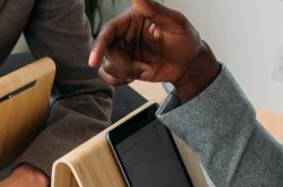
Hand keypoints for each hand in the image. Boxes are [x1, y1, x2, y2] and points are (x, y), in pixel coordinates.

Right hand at [88, 0, 220, 101]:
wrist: (189, 64)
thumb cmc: (186, 40)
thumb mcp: (176, 22)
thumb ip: (155, 9)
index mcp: (132, 19)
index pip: (108, 31)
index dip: (99, 45)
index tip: (93, 61)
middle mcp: (124, 34)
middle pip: (107, 51)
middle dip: (122, 65)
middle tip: (143, 68)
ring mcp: (123, 51)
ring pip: (107, 65)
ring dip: (125, 72)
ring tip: (146, 69)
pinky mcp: (123, 66)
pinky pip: (108, 75)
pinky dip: (118, 81)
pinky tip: (134, 77)